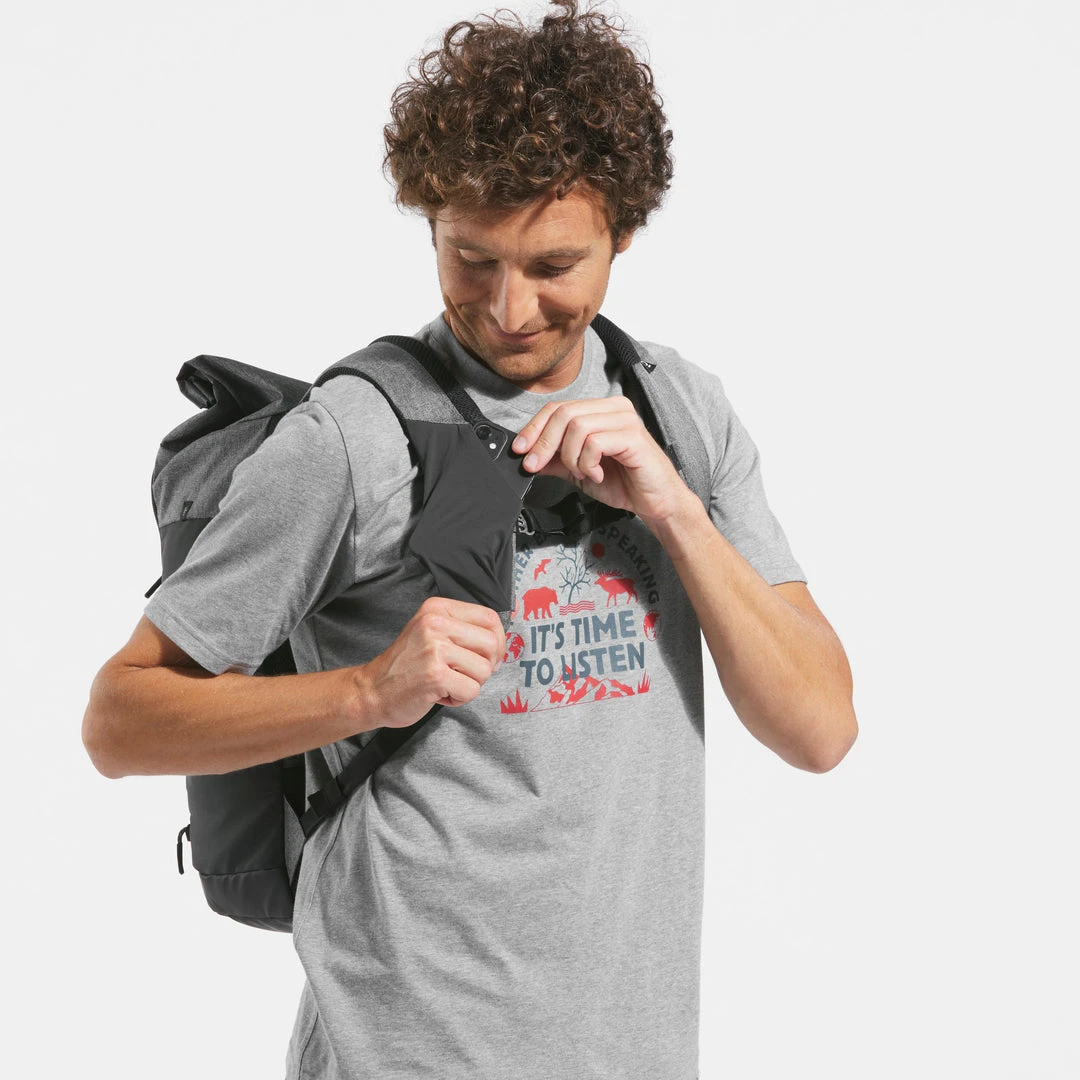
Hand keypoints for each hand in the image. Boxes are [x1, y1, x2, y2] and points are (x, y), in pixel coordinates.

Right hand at [356, 597, 504, 727]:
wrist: (372, 690)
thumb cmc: (407, 666)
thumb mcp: (431, 632)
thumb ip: (462, 630)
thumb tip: (502, 640)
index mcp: (437, 608)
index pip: (489, 617)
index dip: (498, 641)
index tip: (489, 657)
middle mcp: (435, 623)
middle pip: (491, 644)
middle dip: (486, 666)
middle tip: (465, 675)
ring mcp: (434, 648)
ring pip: (484, 670)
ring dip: (470, 684)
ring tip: (446, 683)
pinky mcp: (435, 675)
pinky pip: (472, 690)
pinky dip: (459, 698)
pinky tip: (439, 693)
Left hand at [512, 396, 690, 528]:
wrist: (655, 503)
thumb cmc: (625, 483)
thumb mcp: (579, 471)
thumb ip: (555, 461)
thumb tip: (528, 456)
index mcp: (600, 411)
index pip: (557, 408)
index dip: (534, 428)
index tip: (520, 450)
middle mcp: (613, 409)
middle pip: (563, 414)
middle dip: (543, 443)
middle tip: (535, 465)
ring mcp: (625, 419)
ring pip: (577, 426)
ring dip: (570, 457)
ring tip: (582, 472)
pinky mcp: (633, 436)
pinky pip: (595, 442)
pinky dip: (588, 463)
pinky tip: (597, 473)